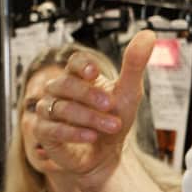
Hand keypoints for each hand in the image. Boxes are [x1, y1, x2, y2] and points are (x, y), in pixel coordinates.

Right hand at [33, 31, 154, 191]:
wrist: (106, 156)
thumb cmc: (113, 121)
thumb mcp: (129, 93)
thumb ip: (134, 65)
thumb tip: (148, 34)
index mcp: (79, 77)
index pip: (74, 62)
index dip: (81, 65)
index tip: (94, 73)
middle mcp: (59, 91)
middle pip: (65, 83)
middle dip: (89, 95)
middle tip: (111, 105)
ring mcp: (48, 111)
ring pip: (59, 107)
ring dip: (87, 117)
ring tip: (111, 126)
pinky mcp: (43, 132)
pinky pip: (51, 128)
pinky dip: (72, 132)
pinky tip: (91, 136)